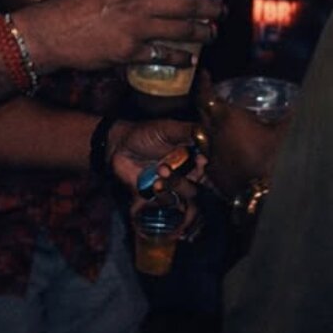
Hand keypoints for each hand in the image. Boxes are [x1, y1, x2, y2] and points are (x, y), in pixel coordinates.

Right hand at [20, 0, 222, 75]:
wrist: (48, 32)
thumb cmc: (70, 7)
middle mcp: (136, 1)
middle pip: (187, 3)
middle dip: (210, 8)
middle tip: (220, 11)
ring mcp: (134, 28)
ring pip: (181, 30)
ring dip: (202, 33)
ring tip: (212, 35)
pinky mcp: (129, 52)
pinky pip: (164, 56)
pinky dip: (180, 59)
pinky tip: (188, 61)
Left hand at [108, 116, 207, 241]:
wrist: (119, 146)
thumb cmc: (145, 134)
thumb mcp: (167, 129)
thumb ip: (188, 131)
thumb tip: (208, 133)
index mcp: (195, 156)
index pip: (212, 167)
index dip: (210, 168)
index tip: (202, 161)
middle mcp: (189, 172)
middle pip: (203, 184)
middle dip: (190, 176)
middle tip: (173, 165)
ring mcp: (176, 185)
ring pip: (189, 195)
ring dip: (177, 184)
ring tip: (161, 172)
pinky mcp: (161, 196)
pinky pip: (171, 203)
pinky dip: (164, 195)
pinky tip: (154, 185)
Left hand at [197, 72, 286, 201]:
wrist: (265, 197)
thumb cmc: (276, 159)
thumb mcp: (286, 132)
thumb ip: (291, 114)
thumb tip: (300, 101)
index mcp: (228, 118)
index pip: (207, 95)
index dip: (205, 83)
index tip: (205, 74)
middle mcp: (213, 134)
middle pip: (201, 113)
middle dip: (205, 102)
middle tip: (212, 96)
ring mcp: (210, 154)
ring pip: (201, 134)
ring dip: (207, 126)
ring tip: (217, 122)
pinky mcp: (213, 173)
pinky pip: (207, 155)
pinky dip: (213, 148)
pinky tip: (224, 150)